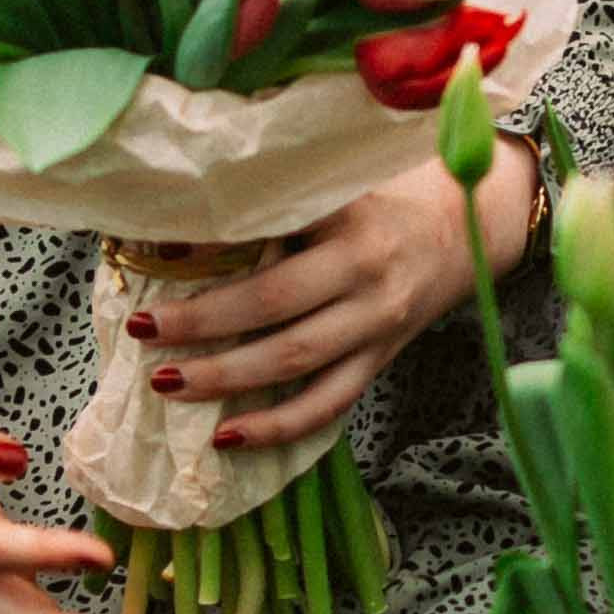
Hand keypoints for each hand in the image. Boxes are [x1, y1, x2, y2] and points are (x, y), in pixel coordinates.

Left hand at [131, 137, 539, 452]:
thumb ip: (278, 193)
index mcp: (347, 210)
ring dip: (227, 377)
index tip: (154, 253)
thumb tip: (181, 219)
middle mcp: (364, 267)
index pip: (269, 226)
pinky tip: (229, 436)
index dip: (211, 243)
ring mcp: (377, 319)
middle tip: (143, 329)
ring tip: (167, 383)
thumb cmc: (387, 194)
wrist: (469, 224)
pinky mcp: (382, 357)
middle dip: (202, 322)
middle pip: (274, 301)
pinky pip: (328, 402)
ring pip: (295, 359)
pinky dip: (278, 426)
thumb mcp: (339, 178)